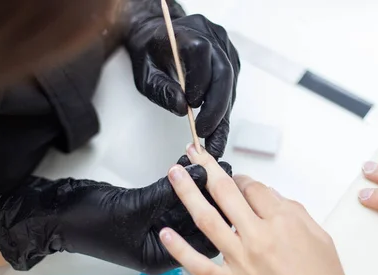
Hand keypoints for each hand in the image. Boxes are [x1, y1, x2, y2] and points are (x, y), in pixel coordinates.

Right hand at [0, 160, 231, 274]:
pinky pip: (172, 198)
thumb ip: (167, 193)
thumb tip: (197, 174)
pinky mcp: (148, 211)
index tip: (231, 194)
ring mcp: (155, 228)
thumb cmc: (88, 222)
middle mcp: (161, 245)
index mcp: (160, 258)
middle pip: (197, 224)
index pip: (203, 244)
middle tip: (226, 173)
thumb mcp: (133, 209)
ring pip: (186, 209)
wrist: (58, 212)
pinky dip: (182, 183)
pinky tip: (191, 165)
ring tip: (214, 165)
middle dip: (212, 199)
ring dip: (198, 188)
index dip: (219, 219)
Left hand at [127, 9, 239, 158]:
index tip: (192, 105)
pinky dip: (223, 109)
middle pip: (223, 73)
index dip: (199, 80)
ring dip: (222, 114)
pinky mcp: (232, 61)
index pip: (201, 52)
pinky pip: (231, 87)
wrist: (159, 37)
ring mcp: (225, 48)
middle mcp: (212, 37)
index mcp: (188, 32)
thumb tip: (181, 109)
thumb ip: (161, 89)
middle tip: (205, 134)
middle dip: (216, 108)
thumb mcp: (145, 72)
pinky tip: (216, 127)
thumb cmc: (150, 53)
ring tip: (213, 140)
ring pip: (230, 84)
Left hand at [159, 145, 377, 274]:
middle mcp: (258, 237)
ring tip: (175, 175)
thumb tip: (272, 199)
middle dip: (207, 168)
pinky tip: (167, 233)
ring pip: (206, 218)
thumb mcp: (321, 239)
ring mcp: (241, 260)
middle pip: (226, 192)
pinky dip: (179, 248)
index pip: (255, 188)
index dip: (244, 179)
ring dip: (188, 192)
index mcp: (283, 222)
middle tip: (195, 155)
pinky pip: (198, 263)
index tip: (238, 179)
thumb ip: (295, 214)